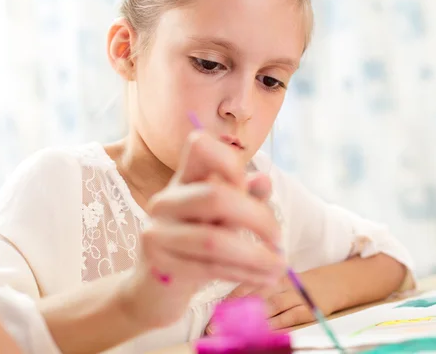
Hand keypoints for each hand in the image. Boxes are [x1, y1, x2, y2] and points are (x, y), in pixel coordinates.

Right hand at [127, 131, 284, 328]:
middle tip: (278, 239)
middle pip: (216, 196)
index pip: (198, 146)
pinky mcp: (159, 263)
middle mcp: (165, 200)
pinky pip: (210, 267)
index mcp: (182, 180)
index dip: (230, 162)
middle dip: (258, 219)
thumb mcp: (223, 219)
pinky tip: (263, 280)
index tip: (250, 189)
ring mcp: (157, 231)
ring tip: (279, 268)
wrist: (156, 289)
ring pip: (215, 240)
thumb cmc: (196, 247)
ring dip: (256, 256)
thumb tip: (264, 180)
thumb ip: (245, 199)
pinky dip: (244, 274)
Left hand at [208, 271, 335, 332]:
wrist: (336, 282)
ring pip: (270, 305)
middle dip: (233, 313)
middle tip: (217, 328)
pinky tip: (263, 333)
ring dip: (251, 320)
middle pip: (254, 295)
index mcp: (269, 274)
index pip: (244, 286)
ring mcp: (295, 294)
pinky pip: (289, 316)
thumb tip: (227, 308)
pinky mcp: (308, 308)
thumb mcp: (278, 282)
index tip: (213, 316)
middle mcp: (280, 282)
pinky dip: (276, 325)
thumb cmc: (299, 285)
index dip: (227, 302)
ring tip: (235, 332)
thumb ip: (256, 290)